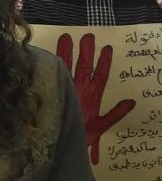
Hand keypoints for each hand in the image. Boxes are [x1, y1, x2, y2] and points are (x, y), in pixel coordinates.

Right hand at [55, 33, 133, 164]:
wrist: (63, 144)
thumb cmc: (83, 135)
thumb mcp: (101, 125)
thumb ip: (115, 113)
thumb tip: (131, 102)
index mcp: (92, 95)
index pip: (100, 75)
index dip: (104, 62)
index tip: (107, 48)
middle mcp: (79, 88)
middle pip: (83, 66)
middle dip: (86, 51)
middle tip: (87, 36)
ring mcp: (66, 89)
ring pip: (67, 68)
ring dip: (68, 53)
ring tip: (67, 37)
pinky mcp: (54, 92)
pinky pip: (53, 77)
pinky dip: (51, 67)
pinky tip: (48, 56)